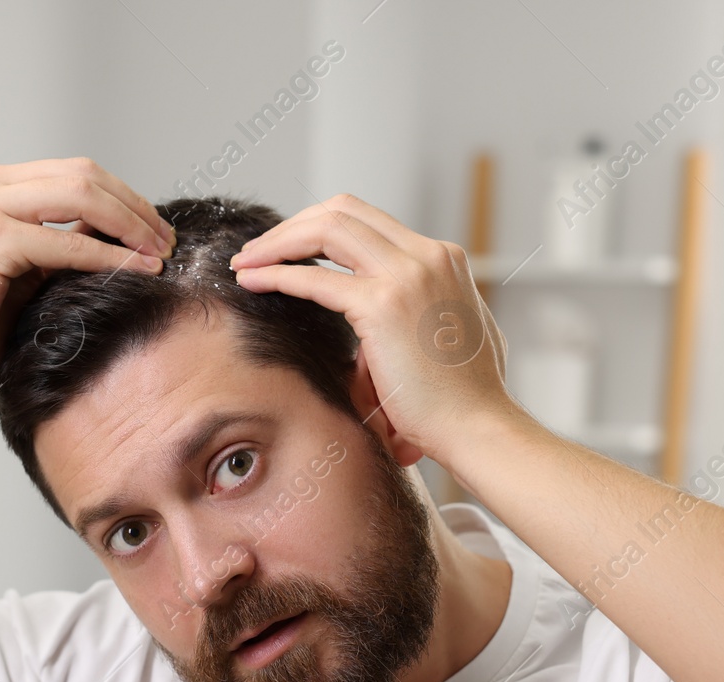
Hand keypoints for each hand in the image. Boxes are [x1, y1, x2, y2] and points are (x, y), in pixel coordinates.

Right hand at [0, 158, 175, 396]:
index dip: (125, 197)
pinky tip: (135, 271)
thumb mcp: (30, 267)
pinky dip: (109, 255)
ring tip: (159, 255)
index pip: (76, 172)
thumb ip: (66, 239)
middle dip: (135, 208)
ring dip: (130, 226)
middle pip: (84, 175)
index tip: (156, 231)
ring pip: (81, 195)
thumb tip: (125, 230)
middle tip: (167, 242)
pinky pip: (68, 241)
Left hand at [228, 193, 528, 468]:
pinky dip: (277, 274)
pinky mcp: (384, 305)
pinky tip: (252, 282)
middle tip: (258, 253)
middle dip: (293, 227)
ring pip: (326, 228)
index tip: (289, 252)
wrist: (478, 427)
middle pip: (343, 211)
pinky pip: (315, 278)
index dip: (319, 229)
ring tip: (245, 264)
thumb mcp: (450, 334)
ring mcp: (409, 274)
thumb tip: (390, 320)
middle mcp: (428, 255)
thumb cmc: (461, 399)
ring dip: (278, 243)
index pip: (369, 220)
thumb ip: (422, 311)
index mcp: (444, 258)